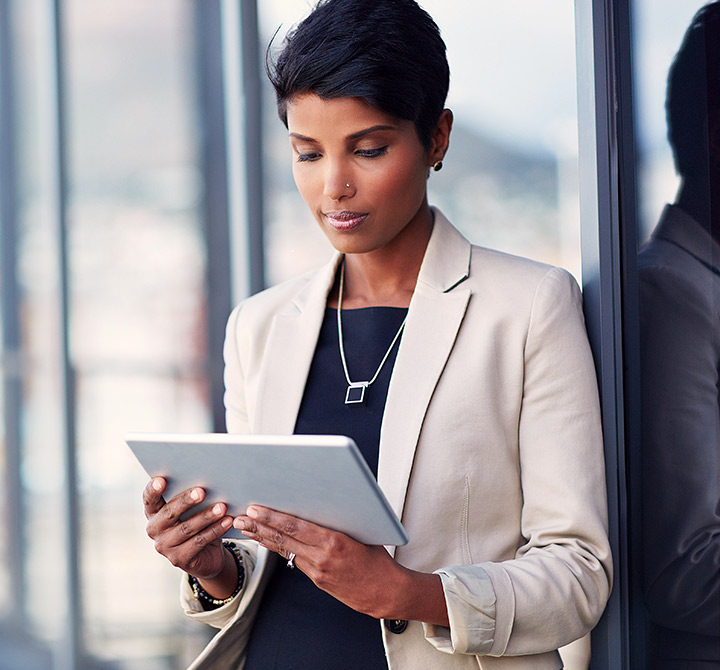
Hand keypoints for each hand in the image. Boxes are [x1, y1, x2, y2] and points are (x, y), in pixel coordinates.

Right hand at [143, 477, 232, 581]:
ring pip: (187, 528)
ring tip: (222, 507)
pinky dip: (215, 530)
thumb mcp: (191, 509)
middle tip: (202, 491)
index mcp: (153, 512)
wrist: (206, 554)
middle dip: (186, 501)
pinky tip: (227, 521)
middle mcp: (154, 529)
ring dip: (206, 516)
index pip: (149, 499)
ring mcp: (165, 546)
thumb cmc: (196, 520)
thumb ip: (191, 496)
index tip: (161, 480)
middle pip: (170, 513)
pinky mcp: (179, 559)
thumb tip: (208, 478)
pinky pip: (199, 542)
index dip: (153, 490)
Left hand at [233, 506, 447, 624]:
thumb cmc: (378, 560)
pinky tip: (267, 541)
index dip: (273, 517)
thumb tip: (321, 502)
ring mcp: (317, 571)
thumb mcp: (362, 532)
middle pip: (284, 538)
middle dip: (259, 526)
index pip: (295, 526)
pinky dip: (278, 548)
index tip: (257, 509)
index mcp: (333, 542)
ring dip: (263, 538)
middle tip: (241, 517)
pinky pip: (294, 559)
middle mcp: (321, 557)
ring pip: (285, 549)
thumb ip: (339, 520)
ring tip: (246, 528)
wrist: (385, 592)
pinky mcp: (317, 579)